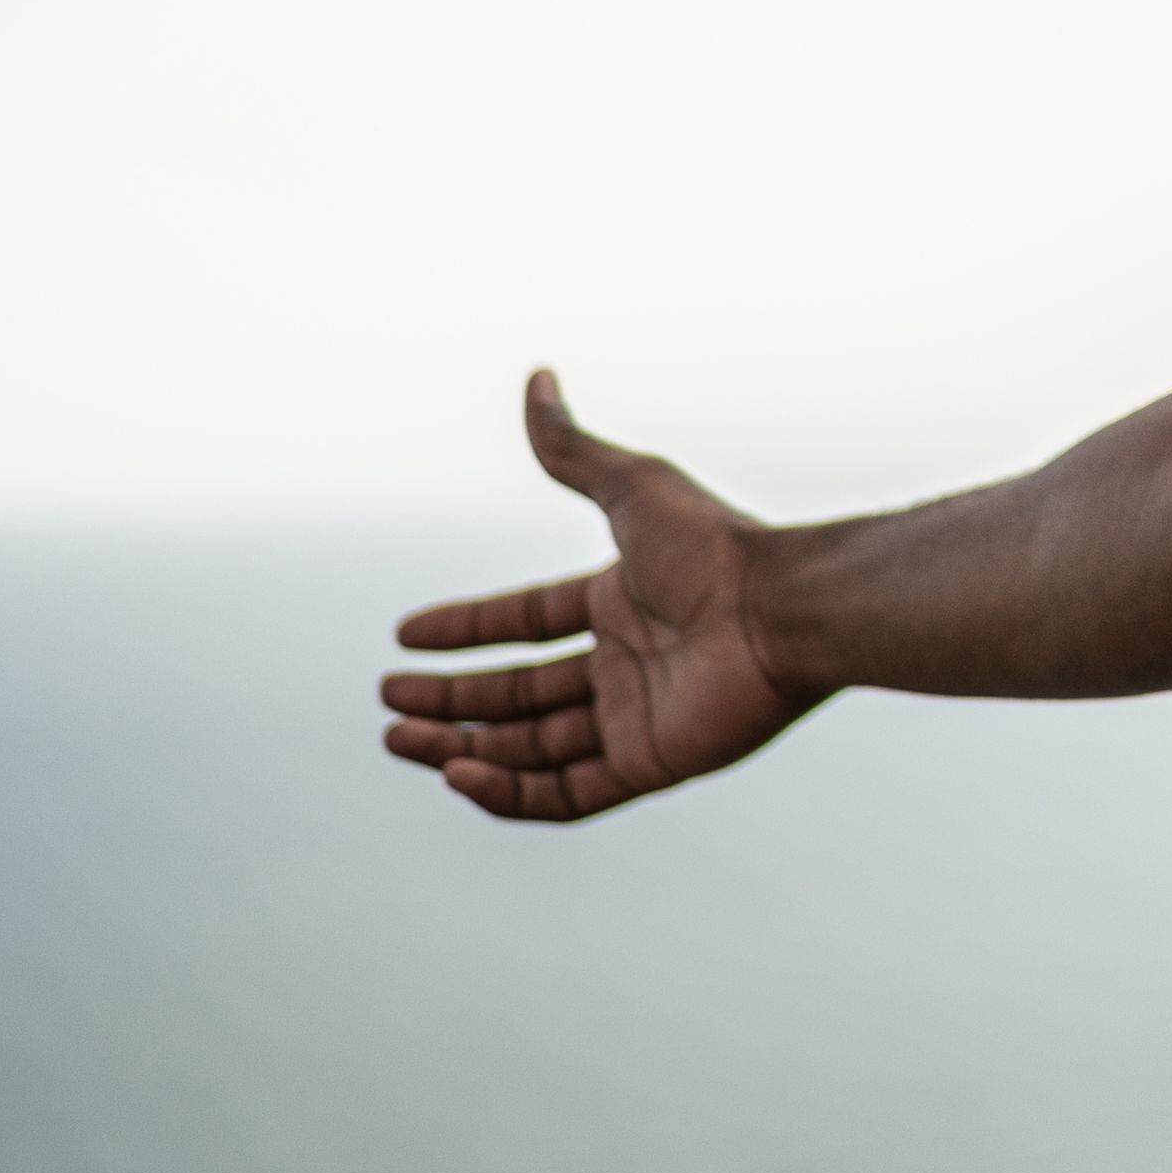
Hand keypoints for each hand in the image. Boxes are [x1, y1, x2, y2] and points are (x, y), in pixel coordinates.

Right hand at [376, 369, 828, 823]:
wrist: (782, 612)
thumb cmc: (716, 547)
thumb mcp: (633, 486)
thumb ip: (574, 448)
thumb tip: (537, 378)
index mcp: (621, 600)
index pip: (527, 621)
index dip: (466, 629)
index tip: (404, 637)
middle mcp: (627, 661)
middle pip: (519, 691)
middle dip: (450, 698)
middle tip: (388, 702)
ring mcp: (637, 716)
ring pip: (531, 746)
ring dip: (462, 746)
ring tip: (399, 740)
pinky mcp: (650, 763)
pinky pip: (567, 793)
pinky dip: (508, 792)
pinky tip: (457, 772)